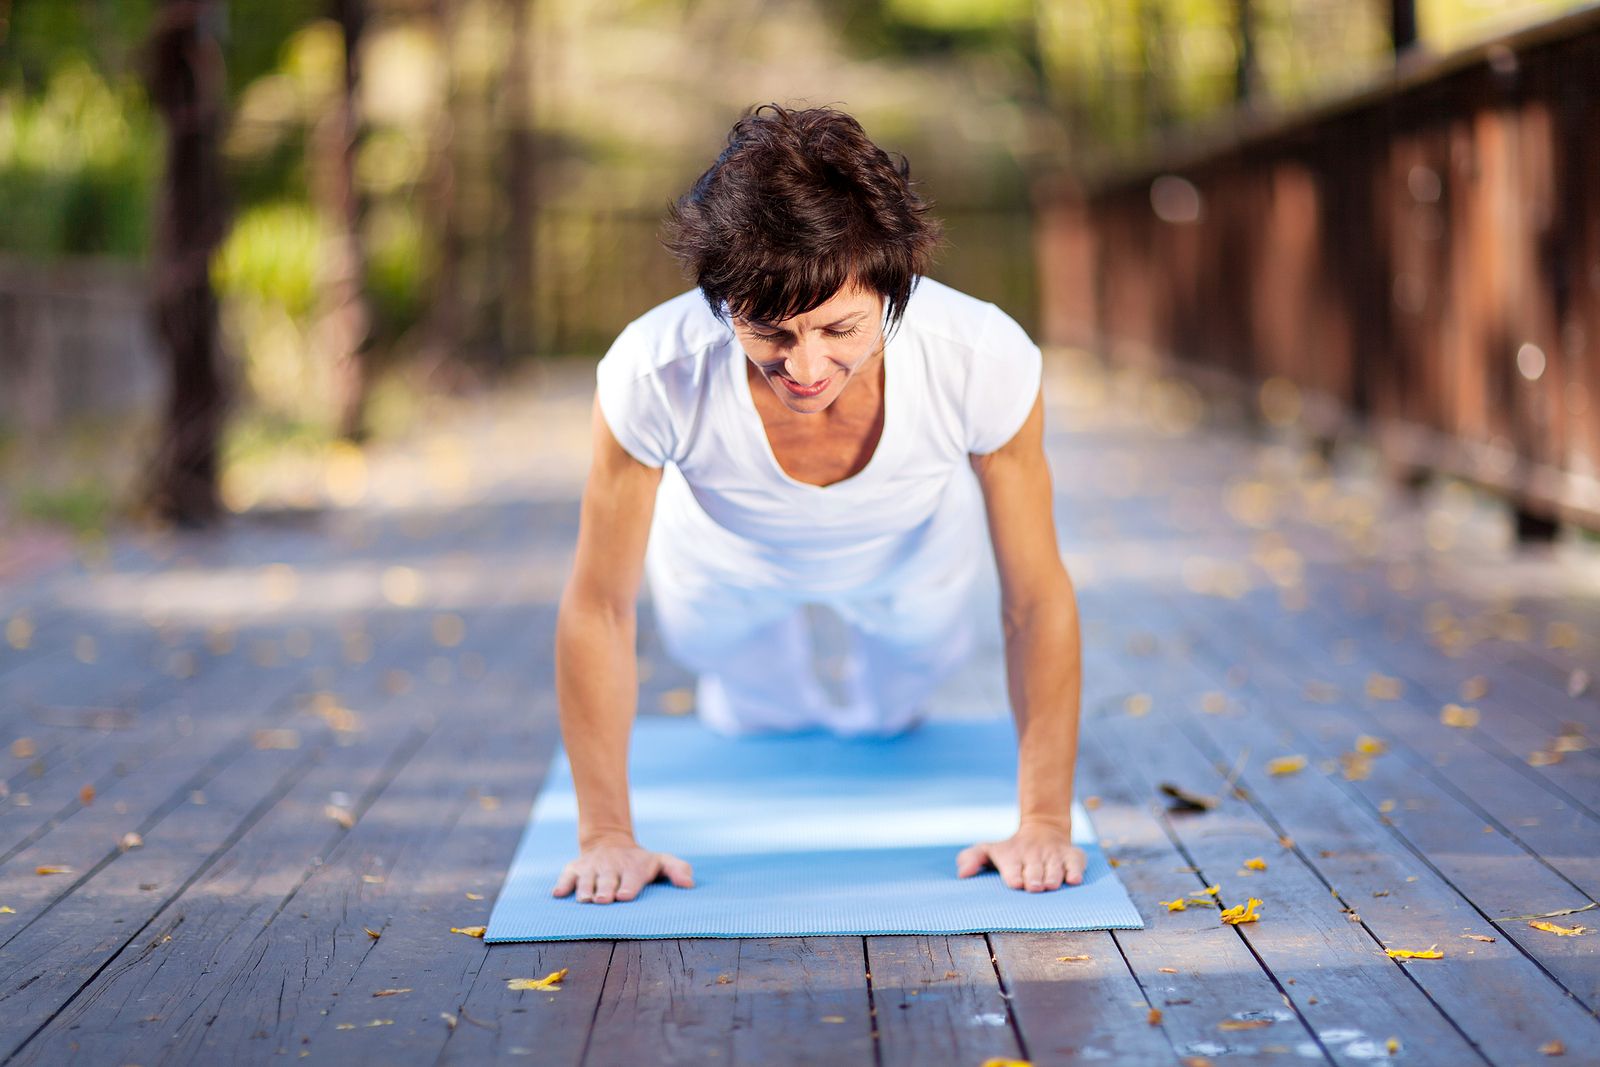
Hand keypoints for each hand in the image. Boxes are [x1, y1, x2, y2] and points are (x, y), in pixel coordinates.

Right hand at [551, 836, 694, 903]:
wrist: (611, 843)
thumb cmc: (640, 862)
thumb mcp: (661, 862)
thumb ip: (677, 869)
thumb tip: (689, 884)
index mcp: (633, 868)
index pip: (631, 878)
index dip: (628, 887)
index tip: (625, 896)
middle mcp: (611, 867)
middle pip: (607, 880)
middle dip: (605, 890)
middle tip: (604, 899)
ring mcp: (591, 868)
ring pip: (586, 880)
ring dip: (585, 889)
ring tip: (585, 899)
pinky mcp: (574, 869)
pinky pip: (566, 876)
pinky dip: (562, 884)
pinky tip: (558, 894)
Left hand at [956, 821, 1086, 891]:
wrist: (1044, 830)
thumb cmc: (1011, 851)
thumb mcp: (989, 850)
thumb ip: (972, 858)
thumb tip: (962, 873)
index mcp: (1012, 857)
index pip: (1012, 868)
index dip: (1014, 875)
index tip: (1015, 883)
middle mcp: (1034, 856)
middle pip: (1034, 870)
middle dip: (1034, 878)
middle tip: (1034, 886)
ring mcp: (1054, 856)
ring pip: (1055, 868)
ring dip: (1053, 876)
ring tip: (1050, 884)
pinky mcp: (1073, 856)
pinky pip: (1076, 864)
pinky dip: (1075, 871)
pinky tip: (1073, 879)